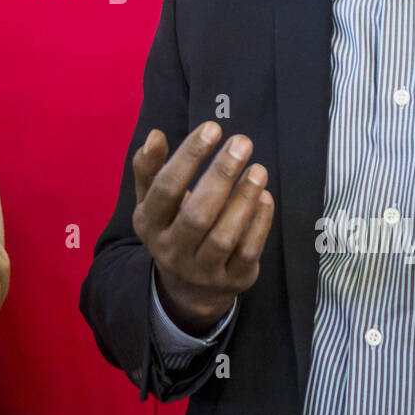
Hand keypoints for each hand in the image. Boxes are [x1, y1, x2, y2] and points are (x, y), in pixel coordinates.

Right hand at [131, 122, 274, 336]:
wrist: (188, 287)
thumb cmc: (172, 226)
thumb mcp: (152, 200)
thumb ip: (149, 168)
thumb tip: (154, 135)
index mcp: (149, 224)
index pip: (165, 189)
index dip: (188, 158)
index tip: (212, 128)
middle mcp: (172, 251)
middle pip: (196, 214)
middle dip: (221, 175)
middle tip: (242, 142)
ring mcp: (203, 270)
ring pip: (223, 236)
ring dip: (243, 200)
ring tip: (259, 169)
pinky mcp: (233, 280)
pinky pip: (247, 252)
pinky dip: (259, 224)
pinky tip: (265, 197)